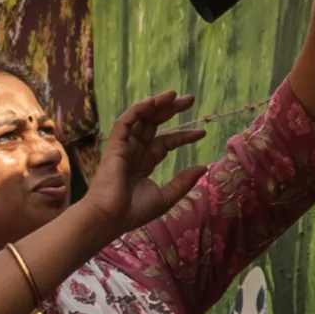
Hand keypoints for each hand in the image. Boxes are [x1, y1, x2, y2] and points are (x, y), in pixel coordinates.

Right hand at [84, 93, 207, 239]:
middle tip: (190, 99)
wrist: (111, 218)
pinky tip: (154, 102)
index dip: (183, 136)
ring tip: (174, 95)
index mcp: (145, 162)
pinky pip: (126, 121)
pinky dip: (139, 110)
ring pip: (141, 118)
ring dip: (156, 105)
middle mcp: (135, 151)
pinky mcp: (114, 144)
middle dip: (171, 110)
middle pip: (154, 124)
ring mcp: (124, 146)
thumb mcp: (166, 197)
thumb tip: (203, 166)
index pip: (166, 142)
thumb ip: (183, 181)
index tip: (202, 132)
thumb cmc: (133, 211)